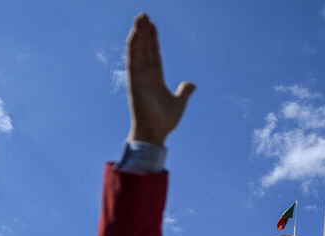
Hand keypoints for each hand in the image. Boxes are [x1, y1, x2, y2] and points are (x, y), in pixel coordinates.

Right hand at [125, 13, 194, 145]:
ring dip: (138, 34)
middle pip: (145, 49)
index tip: (152, 26)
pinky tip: (135, 32)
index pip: (154, 55)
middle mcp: (146, 76)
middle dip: (145, 32)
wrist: (156, 132)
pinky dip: (133, 46)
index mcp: (155, 79)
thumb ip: (184, 91)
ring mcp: (139, 77)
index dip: (153, 41)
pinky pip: (133, 59)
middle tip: (143, 15)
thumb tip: (192, 84)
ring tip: (139, 17)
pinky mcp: (134, 81)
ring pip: (138, 50)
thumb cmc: (165, 121)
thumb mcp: (179, 103)